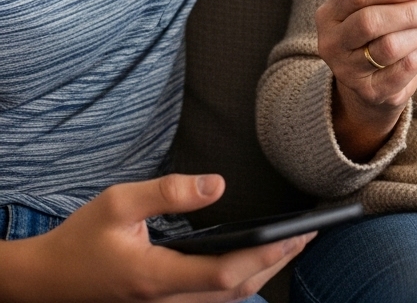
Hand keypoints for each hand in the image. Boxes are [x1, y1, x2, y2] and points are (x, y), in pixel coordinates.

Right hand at [0, 174, 311, 302]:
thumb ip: (169, 192)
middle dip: (277, 263)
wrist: (45, 281)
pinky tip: (255, 264)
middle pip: (235, 292)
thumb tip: (217, 186)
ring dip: (263, 274)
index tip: (296, 234)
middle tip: (310, 234)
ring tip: (293, 245)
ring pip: (227, 302)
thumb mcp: (118, 202)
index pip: (223, 274)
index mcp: (154, 277)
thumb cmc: (80, 240)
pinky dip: (241, 285)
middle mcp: (164, 302)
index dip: (265, 256)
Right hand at [316, 0, 416, 160]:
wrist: (366, 85)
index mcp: (329, 15)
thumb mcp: (369, 11)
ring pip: (390, 46)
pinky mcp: (371, 92)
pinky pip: (405, 67)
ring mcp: (348, 71)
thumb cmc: (372, 36)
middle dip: (408, 12)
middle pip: (371, 21)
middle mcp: (332, 44)